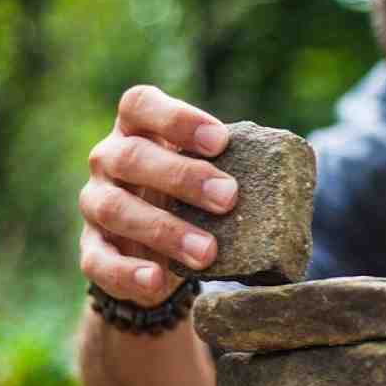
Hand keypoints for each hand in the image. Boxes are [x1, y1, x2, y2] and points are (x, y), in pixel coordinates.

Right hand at [79, 85, 237, 306]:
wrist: (154, 249)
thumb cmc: (191, 196)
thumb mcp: (207, 173)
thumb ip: (231, 167)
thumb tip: (293, 180)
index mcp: (137, 128)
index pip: (140, 105)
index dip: (178, 119)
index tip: (220, 141)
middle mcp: (108, 159)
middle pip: (132, 157)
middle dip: (182, 177)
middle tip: (229, 197)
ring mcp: (95, 203)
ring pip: (117, 209)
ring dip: (165, 230)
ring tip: (207, 251)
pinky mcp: (92, 248)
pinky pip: (98, 262)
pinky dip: (127, 273)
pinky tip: (156, 281)